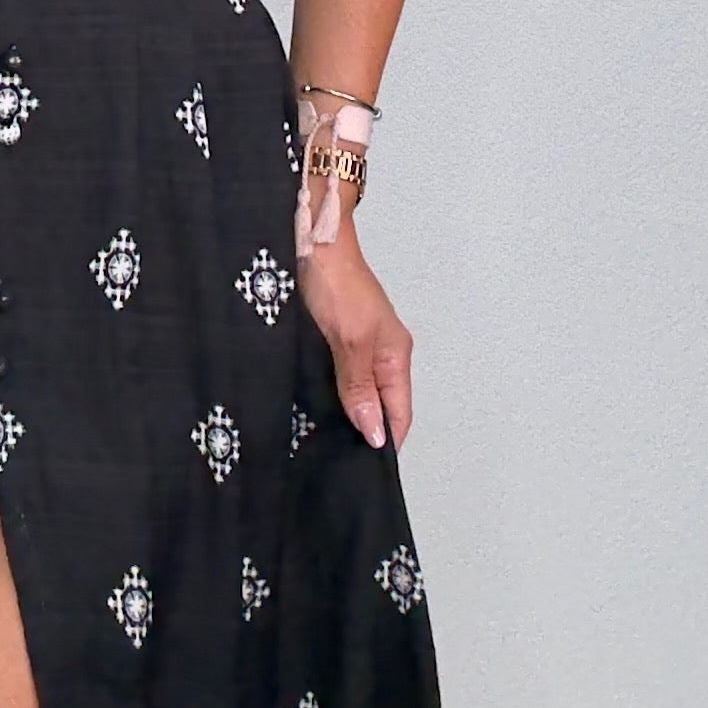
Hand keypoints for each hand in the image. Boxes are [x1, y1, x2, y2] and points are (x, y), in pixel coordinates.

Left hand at [295, 230, 410, 449]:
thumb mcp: (349, 340)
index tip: (364, 470)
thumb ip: (361, 387)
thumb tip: (376, 433)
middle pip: (380, 405)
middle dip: (364, 432)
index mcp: (395, 355)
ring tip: (320, 441)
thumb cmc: (334, 281)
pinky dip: (328, 391)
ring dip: (344, 412)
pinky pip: (337, 375)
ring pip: (357, 391)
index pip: (399, 414)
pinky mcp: (333, 336)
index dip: (385, 442)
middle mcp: (380, 352)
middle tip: (336, 461)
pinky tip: (308, 404)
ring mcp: (357, 344)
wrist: (311, 238)